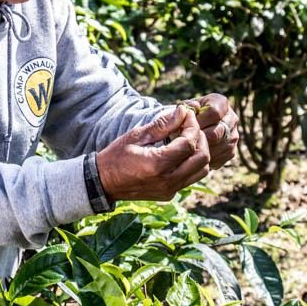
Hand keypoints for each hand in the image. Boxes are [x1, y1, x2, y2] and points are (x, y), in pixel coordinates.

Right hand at [96, 105, 210, 202]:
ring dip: (199, 152)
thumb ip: (162, 124)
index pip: (189, 144)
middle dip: (200, 138)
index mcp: (157, 165)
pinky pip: (191, 178)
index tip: (187, 115)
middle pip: (202, 158)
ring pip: (202, 170)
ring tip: (187, 139)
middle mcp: (167, 181)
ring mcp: (170, 190)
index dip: (192, 126)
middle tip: (190, 126)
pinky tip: (180, 153)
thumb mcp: (137, 135)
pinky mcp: (169, 194)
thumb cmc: (117, 155)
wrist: (103, 182)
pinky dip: (192, 164)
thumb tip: (183, 111)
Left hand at [181, 93, 238, 168]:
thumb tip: (194, 107)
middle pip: (216, 133)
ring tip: (187, 147)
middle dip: (198, 138)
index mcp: (221, 103)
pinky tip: (194, 155)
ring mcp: (233, 136)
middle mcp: (232, 118)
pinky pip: (219, 158)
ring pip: (217, 147)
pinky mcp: (231, 151)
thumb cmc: (186, 115)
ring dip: (201, 149)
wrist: (192, 127)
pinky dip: (205, 159)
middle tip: (184, 141)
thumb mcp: (184, 107)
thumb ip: (187, 106)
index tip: (186, 126)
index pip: (214, 113)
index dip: (198, 121)